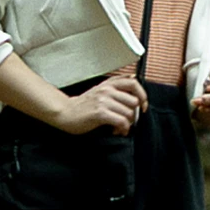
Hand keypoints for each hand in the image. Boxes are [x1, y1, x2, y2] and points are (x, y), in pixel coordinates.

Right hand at [21, 72, 142, 135]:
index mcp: (109, 83)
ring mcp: (103, 101)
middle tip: (126, 121)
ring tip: (119, 127)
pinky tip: (115, 131)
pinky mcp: (100, 113)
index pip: (133, 83)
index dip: (142, 95)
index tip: (143, 105)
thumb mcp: (100, 90)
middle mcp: (107, 90)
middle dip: (134, 114)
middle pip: (134, 101)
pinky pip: (121, 121)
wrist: (66, 112)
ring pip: (129, 113)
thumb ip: (115, 85)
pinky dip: (122, 129)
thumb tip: (133, 78)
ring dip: (127, 124)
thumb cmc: (84, 104)